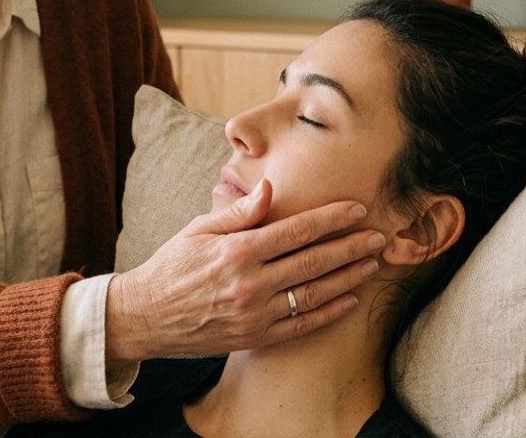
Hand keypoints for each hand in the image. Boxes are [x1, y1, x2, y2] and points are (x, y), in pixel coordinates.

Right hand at [105, 179, 384, 362]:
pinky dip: (329, 312)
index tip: (357, 208)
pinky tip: (350, 299)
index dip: (331, 218)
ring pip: (314, 293)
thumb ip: (239, 212)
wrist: (147, 316)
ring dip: (348, 278)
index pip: (296, 230)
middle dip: (351, 246)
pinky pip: (302, 325)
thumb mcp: (200, 229)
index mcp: (238, 251)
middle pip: (314, 261)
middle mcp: (251, 283)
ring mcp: (256, 314)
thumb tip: (270, 187)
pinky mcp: (256, 337)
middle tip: (379, 236)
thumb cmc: (173, 265)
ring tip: (372, 264)